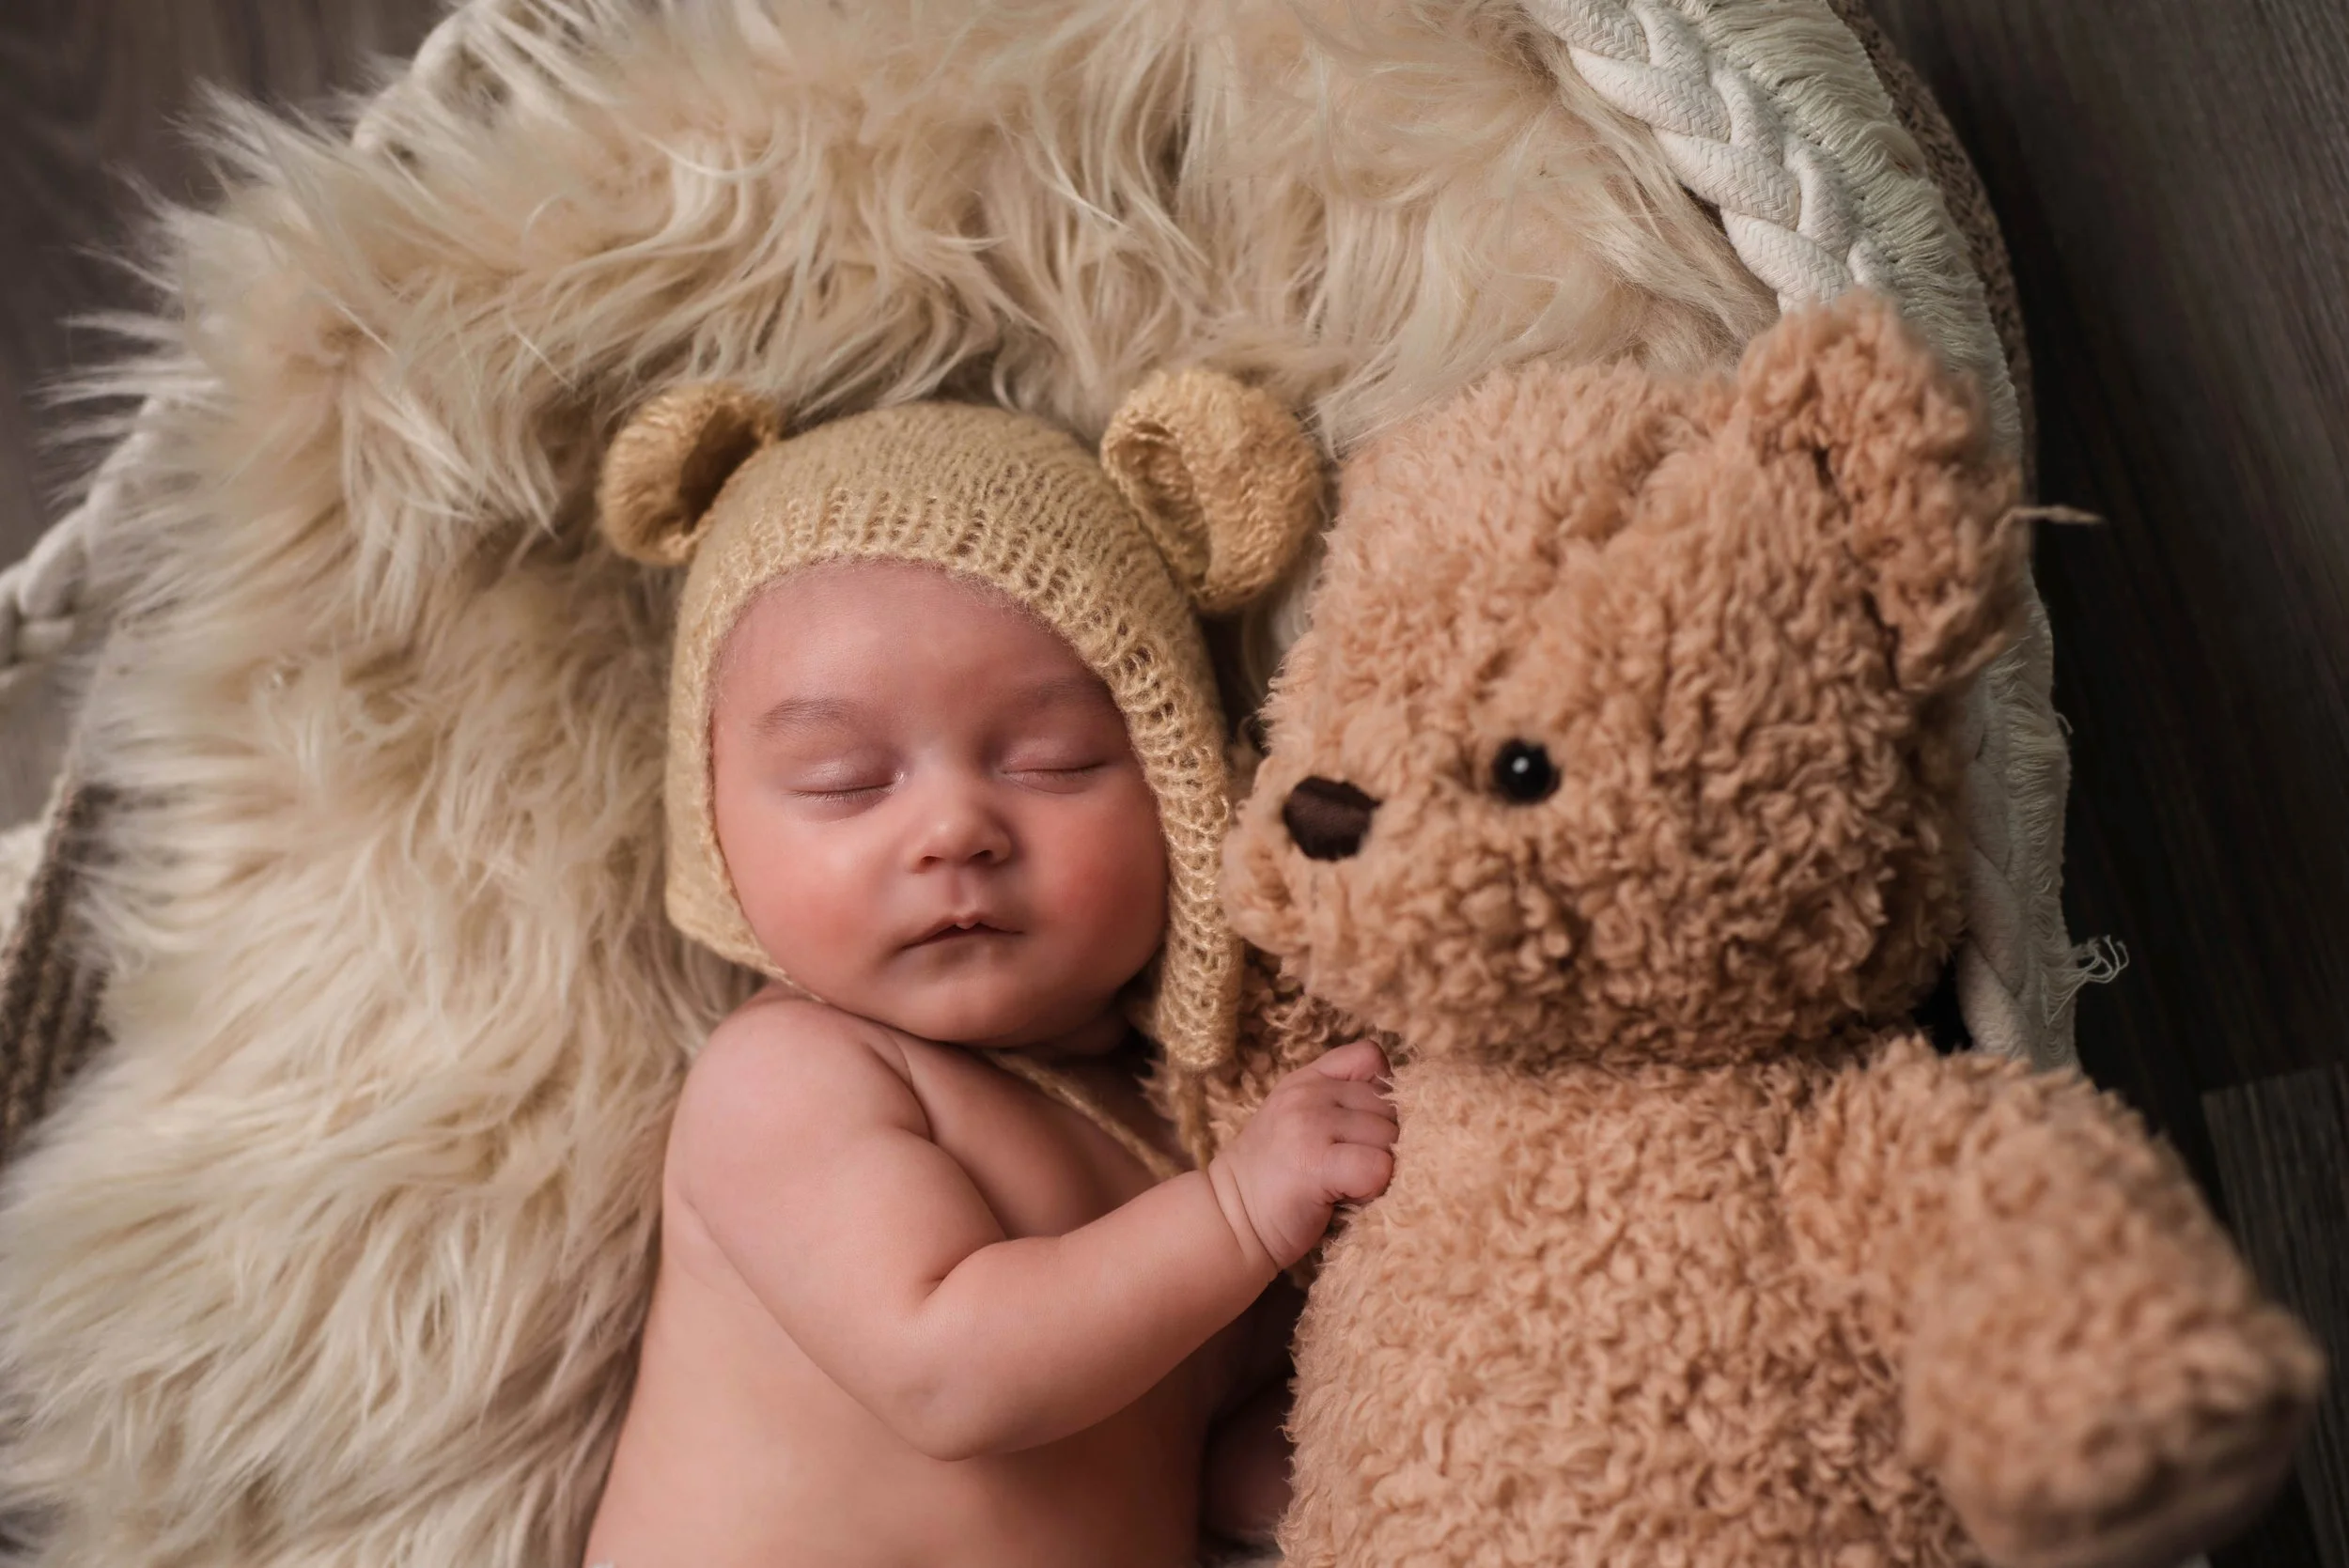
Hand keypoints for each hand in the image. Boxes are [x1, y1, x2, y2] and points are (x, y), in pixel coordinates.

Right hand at [1208, 1041, 1396, 1271]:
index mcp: (1308, 1079)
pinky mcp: (1315, 1162)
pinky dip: (1373, 1188)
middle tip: (1353, 1168)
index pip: (1371, 1057)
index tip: (1366, 1127)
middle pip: (1391, 1106)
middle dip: (1384, 1142)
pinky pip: (1378, 1167)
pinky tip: (1347, 1197)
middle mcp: (1308, 1094)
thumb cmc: (1277, 1180)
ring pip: (1390, 1138)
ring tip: (1347, 1184)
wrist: (1231, 1221)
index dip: (1384, 1092)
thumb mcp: (1300, 1121)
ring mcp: (1310, 1124)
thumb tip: (1408, 1112)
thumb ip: (1341, 1103)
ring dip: (1381, 1168)